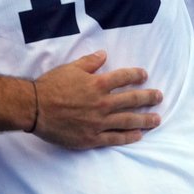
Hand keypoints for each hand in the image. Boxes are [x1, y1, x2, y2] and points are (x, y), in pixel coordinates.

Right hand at [31, 51, 161, 148]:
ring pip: (128, 120)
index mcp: (97, 84)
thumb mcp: (69, 68)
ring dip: (145, 119)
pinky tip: (139, 135)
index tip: (144, 75)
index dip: (136, 75)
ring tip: (157, 119)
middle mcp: (102, 103)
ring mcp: (99, 122)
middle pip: (132, 100)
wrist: (34, 108)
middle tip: (159, 96)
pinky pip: (116, 138)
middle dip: (148, 97)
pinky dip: (129, 136)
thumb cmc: (50, 86)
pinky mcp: (92, 138)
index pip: (124, 77)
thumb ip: (89, 62)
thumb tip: (104, 55)